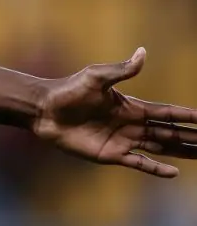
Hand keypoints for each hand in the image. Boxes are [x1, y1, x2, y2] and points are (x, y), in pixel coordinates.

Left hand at [32, 47, 196, 177]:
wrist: (44, 110)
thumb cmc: (68, 90)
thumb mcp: (96, 77)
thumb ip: (122, 69)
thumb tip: (143, 52)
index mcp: (131, 106)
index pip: (167, 112)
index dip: (187, 116)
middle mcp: (131, 125)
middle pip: (169, 132)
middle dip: (191, 136)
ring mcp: (122, 140)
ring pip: (160, 148)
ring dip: (181, 151)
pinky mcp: (110, 154)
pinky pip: (138, 163)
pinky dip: (156, 168)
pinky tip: (174, 173)